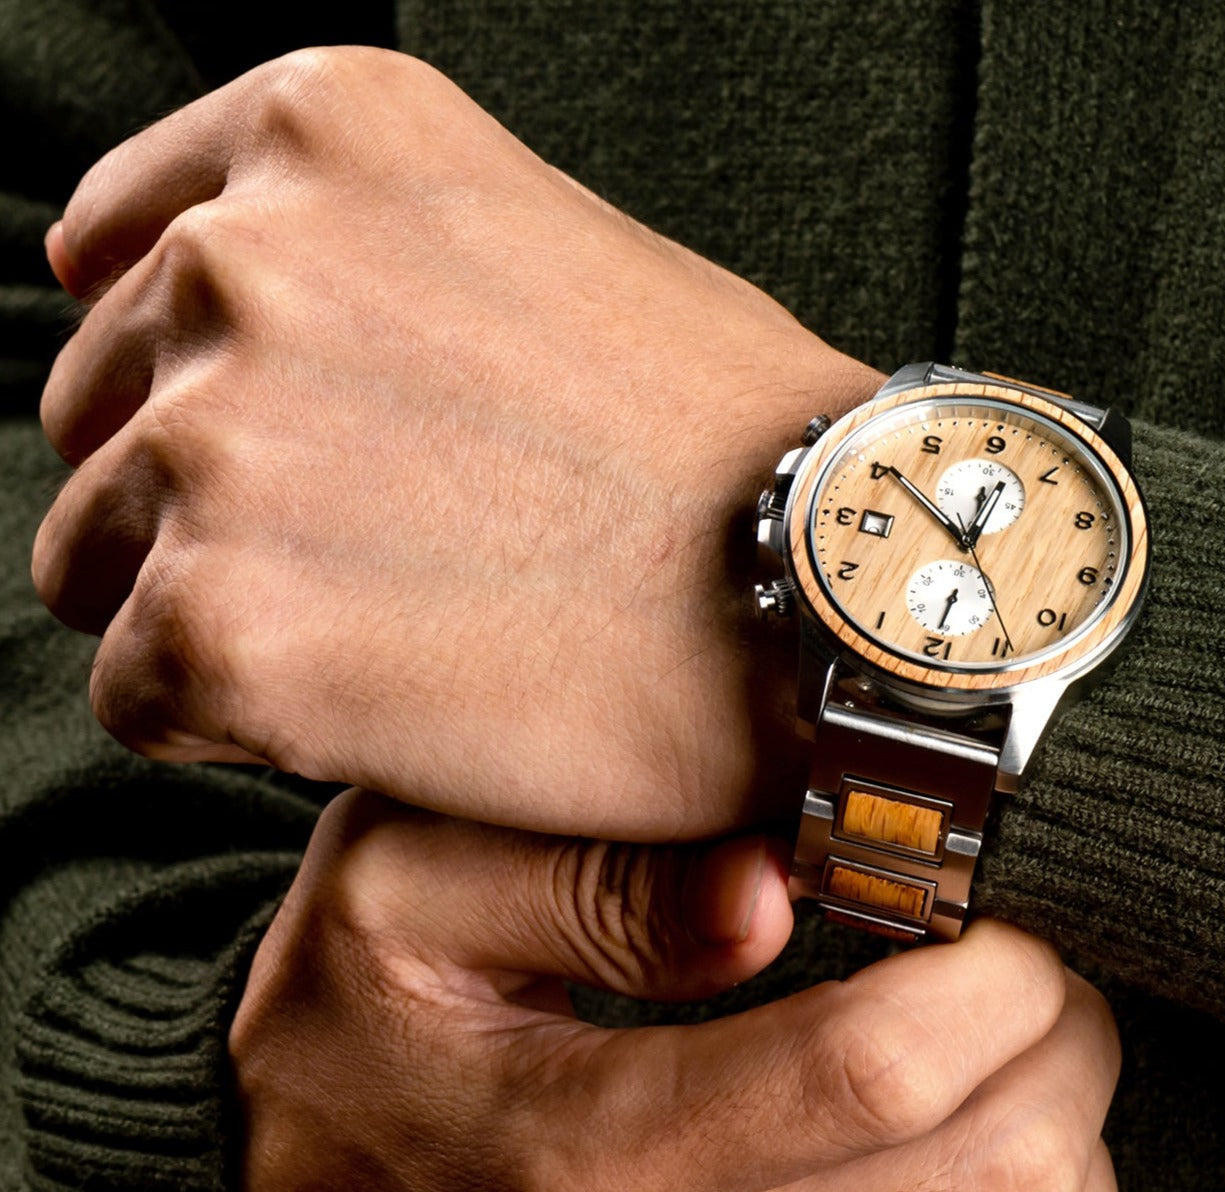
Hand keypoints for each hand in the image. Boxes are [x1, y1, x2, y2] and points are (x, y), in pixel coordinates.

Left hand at [34, 46, 883, 839]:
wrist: (832, 593)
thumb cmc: (734, 447)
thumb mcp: (565, 248)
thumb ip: (388, 260)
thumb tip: (250, 310)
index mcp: (330, 137)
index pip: (128, 253)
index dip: (173, 369)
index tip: (240, 439)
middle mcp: (242, 262)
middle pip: (101, 416)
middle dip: (200, 503)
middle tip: (367, 569)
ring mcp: (215, 443)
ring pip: (95, 560)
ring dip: (212, 612)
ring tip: (384, 645)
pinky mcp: (219, 624)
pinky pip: (138, 694)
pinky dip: (229, 725)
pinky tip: (373, 715)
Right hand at [231, 790, 1132, 1191]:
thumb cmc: (334, 1059)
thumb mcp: (399, 906)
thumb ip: (585, 885)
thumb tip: (772, 887)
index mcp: (593, 1161)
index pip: (881, 1069)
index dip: (989, 969)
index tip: (983, 904)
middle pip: (1000, 1186)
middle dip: (1063, 1040)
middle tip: (1018, 959)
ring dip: (1076, 1163)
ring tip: (1011, 1065)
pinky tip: (976, 1175)